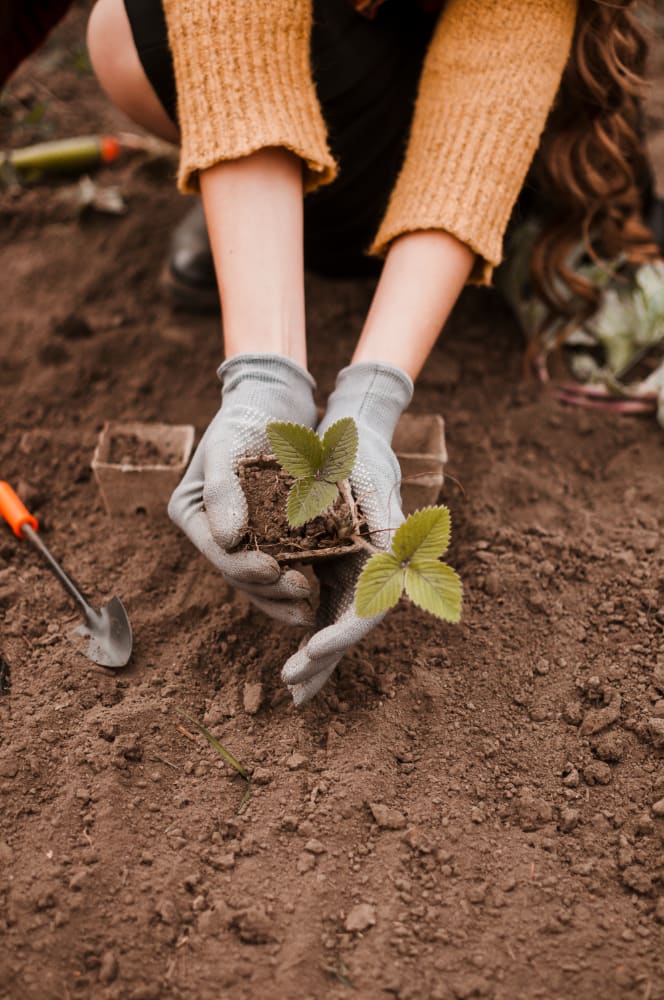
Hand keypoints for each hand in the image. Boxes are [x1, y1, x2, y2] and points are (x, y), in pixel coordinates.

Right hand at [169, 353, 317, 624]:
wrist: (272, 402)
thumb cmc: (244, 417)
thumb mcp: (228, 446)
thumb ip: (223, 490)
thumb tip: (227, 540)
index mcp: (193, 513)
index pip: (216, 551)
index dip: (243, 567)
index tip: (273, 571)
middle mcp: (213, 531)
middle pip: (237, 572)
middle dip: (268, 589)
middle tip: (301, 593)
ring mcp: (242, 537)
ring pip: (259, 578)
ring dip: (282, 596)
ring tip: (308, 610)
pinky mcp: (270, 535)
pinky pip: (282, 565)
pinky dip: (297, 580)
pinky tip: (318, 597)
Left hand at [281, 362, 413, 702]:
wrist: (358, 437)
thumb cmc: (356, 452)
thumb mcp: (356, 476)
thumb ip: (365, 515)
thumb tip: (378, 557)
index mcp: (385, 552)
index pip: (369, 606)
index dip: (342, 633)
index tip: (312, 652)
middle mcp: (375, 568)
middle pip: (353, 627)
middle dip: (325, 660)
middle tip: (294, 689)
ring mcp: (357, 573)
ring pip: (340, 626)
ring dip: (319, 661)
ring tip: (294, 691)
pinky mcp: (339, 571)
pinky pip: (328, 612)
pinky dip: (313, 637)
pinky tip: (296, 663)